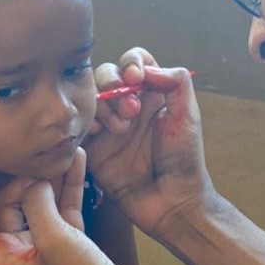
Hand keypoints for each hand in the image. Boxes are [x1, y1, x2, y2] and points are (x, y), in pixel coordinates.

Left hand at [0, 148, 148, 264]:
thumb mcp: (55, 241)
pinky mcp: (66, 243)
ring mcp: (41, 247)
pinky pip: (60, 209)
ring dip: (47, 178)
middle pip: (6, 202)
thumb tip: (34, 178)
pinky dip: (67, 188)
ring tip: (60, 149)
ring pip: (36, 202)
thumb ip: (37, 204)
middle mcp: (14, 252)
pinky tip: (78, 161)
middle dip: (21, 176)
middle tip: (40, 157)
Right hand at [86, 47, 217, 240]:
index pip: (134, 62)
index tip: (136, 77)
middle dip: (112, 84)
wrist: (173, 202)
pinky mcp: (94, 148)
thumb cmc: (185, 160)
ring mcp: (108, 126)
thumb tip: (147, 68)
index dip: (131, 62)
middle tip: (130, 109)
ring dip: (102, 106)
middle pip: (106, 75)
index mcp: (152, 94)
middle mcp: (128, 106)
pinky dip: (83, 124)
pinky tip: (96, 134)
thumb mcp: (188, 117)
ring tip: (119, 129)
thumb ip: (176, 83)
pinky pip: (77, 126)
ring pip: (90, 98)